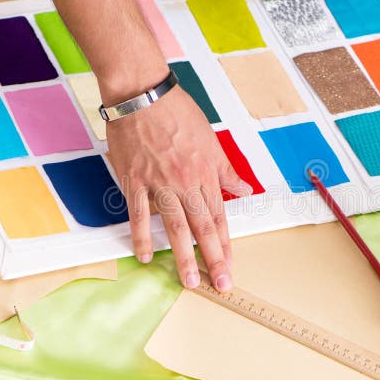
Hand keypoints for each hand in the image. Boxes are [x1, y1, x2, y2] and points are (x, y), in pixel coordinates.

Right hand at [106, 84, 251, 290]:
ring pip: (175, 227)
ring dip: (183, 256)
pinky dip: (141, 236)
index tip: (231, 265)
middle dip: (214, 259)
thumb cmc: (177, 112)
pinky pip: (139, 215)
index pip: (219, 216)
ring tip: (190, 281)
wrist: (143, 95)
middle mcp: (185, 182)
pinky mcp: (135, 181)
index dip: (226, 243)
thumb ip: (225, 170)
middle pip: (203, 227)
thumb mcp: (211, 139)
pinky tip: (144, 256)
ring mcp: (159, 184)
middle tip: (221, 284)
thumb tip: (244, 189)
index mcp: (205, 173)